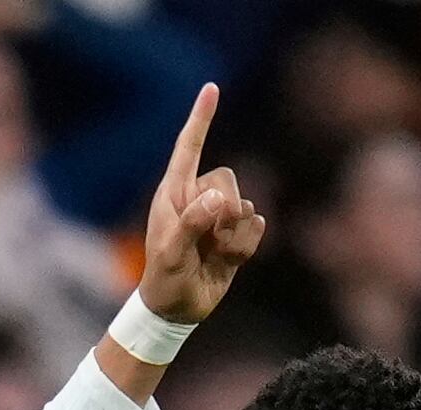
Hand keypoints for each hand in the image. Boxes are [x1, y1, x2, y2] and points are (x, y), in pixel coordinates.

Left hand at [136, 85, 264, 324]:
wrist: (176, 310)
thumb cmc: (164, 280)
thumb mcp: (171, 254)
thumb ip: (191, 224)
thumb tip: (218, 199)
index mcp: (174, 193)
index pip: (189, 148)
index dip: (201, 118)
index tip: (212, 88)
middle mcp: (198, 198)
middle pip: (228, 180)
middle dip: (224, 209)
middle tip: (208, 238)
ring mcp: (218, 216)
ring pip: (246, 206)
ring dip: (233, 235)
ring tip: (212, 255)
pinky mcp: (235, 235)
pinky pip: (257, 226)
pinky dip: (245, 245)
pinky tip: (226, 260)